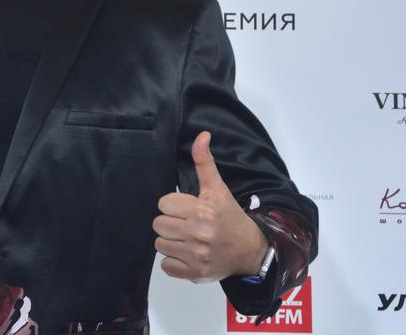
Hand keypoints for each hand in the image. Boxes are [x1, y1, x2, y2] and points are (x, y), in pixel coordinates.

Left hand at [153, 131, 268, 282]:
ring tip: (187, 239)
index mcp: (202, 210)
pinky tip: (187, 255)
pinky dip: (173, 262)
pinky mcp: (195, 273)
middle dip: (170, 223)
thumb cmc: (229, 217)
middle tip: (186, 225)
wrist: (251, 250)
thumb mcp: (217, 189)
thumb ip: (204, 162)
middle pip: (158, 224)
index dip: (173, 206)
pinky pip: (165, 266)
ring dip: (170, 242)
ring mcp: (197, 255)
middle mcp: (199, 233)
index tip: (186, 209)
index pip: (163, 203)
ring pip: (159, 244)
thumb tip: (202, 135)